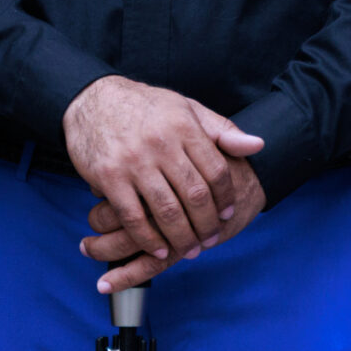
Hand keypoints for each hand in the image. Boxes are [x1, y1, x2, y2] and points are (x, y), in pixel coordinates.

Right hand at [61, 76, 265, 277]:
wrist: (93, 100)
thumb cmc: (145, 106)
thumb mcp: (186, 108)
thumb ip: (221, 130)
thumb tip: (257, 145)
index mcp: (183, 126)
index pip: (215, 170)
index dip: (225, 197)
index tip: (227, 213)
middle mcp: (161, 143)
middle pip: (194, 195)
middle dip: (207, 224)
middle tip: (211, 239)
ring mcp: (133, 162)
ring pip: (166, 211)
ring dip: (182, 237)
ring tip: (190, 249)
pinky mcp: (109, 177)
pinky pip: (133, 217)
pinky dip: (148, 238)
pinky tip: (159, 248)